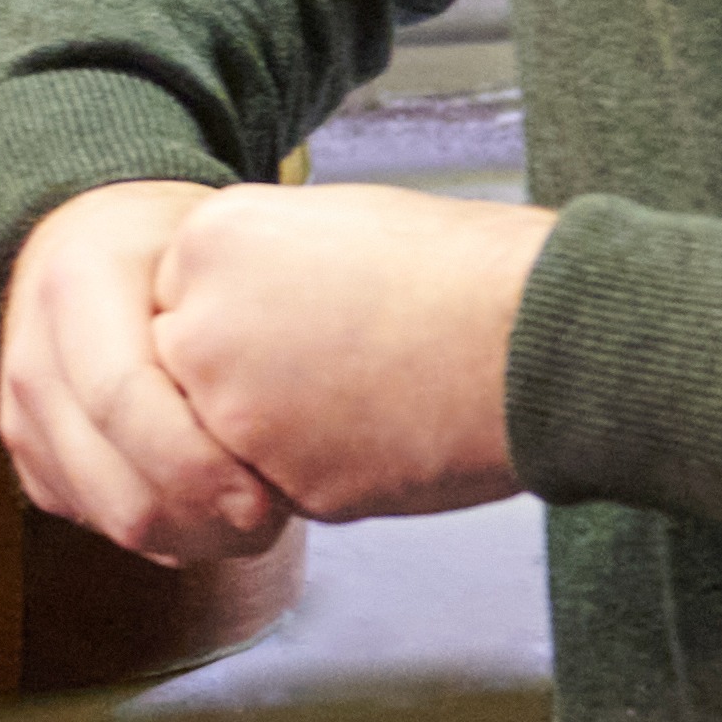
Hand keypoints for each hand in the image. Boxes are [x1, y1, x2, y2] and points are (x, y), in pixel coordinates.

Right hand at [0, 180, 299, 568]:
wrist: (86, 238)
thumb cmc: (171, 245)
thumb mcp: (212, 246)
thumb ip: (237, 314)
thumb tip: (299, 414)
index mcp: (75, 286)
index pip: (125, 401)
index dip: (196, 465)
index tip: (268, 498)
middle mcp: (33, 357)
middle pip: (116, 485)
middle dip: (203, 523)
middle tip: (277, 520)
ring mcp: (20, 415)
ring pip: (109, 519)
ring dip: (191, 537)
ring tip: (258, 519)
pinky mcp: (29, 456)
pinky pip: (99, 522)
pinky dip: (163, 532)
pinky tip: (213, 504)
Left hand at [143, 183, 549, 525]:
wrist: (538, 335)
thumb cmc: (466, 273)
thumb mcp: (339, 230)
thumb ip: (268, 272)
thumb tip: (250, 314)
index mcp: (210, 241)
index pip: (184, 308)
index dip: (246, 331)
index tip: (304, 331)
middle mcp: (199, 325)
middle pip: (187, 382)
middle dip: (247, 392)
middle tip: (340, 371)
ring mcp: (234, 411)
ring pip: (230, 447)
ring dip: (287, 440)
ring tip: (374, 395)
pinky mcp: (281, 482)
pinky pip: (284, 492)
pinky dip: (331, 477)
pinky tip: (392, 435)